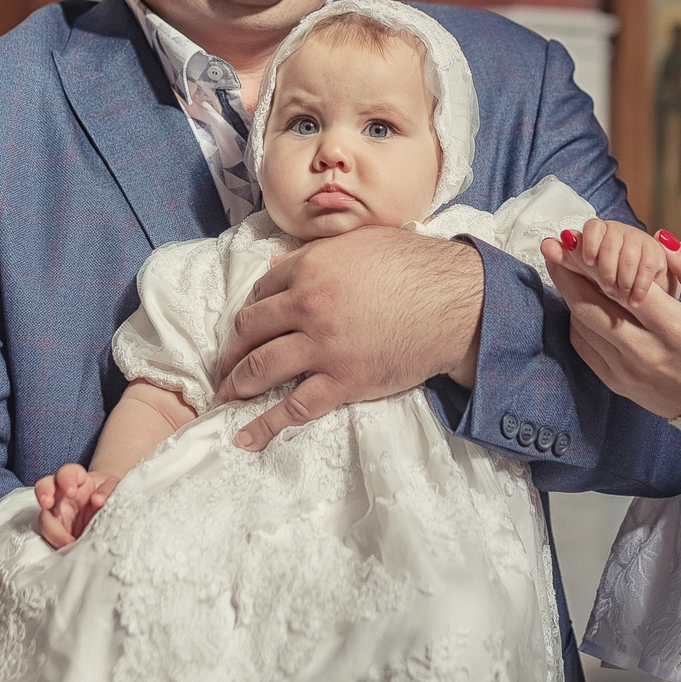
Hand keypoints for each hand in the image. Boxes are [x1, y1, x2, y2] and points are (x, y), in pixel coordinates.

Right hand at [33, 464, 118, 547]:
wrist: (110, 510)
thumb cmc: (109, 494)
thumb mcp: (115, 488)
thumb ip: (108, 491)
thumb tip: (97, 501)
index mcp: (77, 479)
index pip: (67, 472)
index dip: (65, 479)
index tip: (71, 491)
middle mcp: (62, 494)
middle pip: (44, 487)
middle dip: (43, 494)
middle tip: (47, 503)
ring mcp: (57, 512)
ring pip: (44, 515)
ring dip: (50, 528)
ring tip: (65, 542)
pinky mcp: (57, 530)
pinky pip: (51, 536)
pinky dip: (57, 544)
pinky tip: (68, 551)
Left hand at [216, 225, 483, 450]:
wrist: (456, 303)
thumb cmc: (416, 266)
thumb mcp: (360, 244)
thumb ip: (316, 254)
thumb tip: (276, 267)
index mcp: (310, 268)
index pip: (261, 292)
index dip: (249, 309)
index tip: (247, 326)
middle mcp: (308, 306)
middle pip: (251, 330)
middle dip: (232, 349)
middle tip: (224, 363)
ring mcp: (323, 347)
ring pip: (262, 368)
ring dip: (237, 383)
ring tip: (226, 394)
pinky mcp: (343, 381)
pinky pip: (295, 407)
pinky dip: (266, 424)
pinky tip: (245, 437)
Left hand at [542, 230, 680, 419]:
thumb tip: (661, 237)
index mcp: (673, 327)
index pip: (622, 286)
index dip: (593, 261)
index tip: (573, 239)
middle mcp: (645, 350)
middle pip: (592, 307)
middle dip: (567, 273)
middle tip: (551, 247)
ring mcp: (626, 370)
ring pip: (584, 325)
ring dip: (568, 294)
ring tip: (560, 267)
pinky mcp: (615, 382)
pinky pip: (585, 347)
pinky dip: (577, 321)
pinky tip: (577, 301)